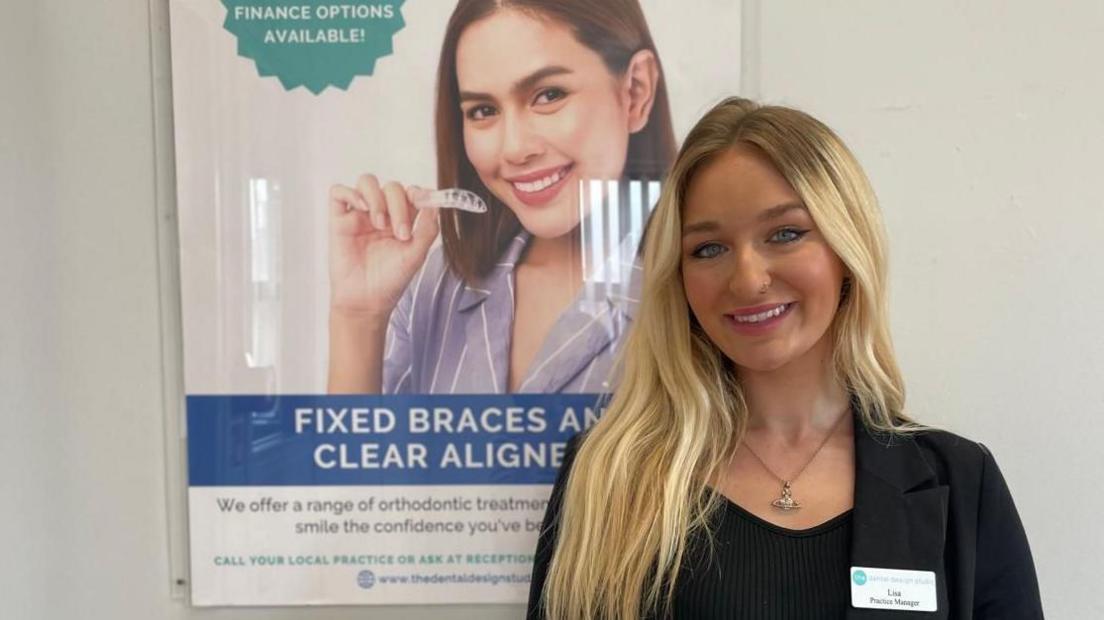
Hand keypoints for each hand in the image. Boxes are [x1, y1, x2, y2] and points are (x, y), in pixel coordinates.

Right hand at [328, 174, 439, 320]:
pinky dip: (351, 193)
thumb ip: (428, 228)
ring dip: (377, 198)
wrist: (366, 301)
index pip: (410, 192)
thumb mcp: (417, 254)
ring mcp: (360, 215)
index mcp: (402, 220)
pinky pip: (338, 192)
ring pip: (367, 182)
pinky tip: (362, 209)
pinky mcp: (339, 220)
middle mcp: (382, 214)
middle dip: (399, 205)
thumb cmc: (390, 280)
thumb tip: (434, 203)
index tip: (422, 202)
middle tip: (401, 232)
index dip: (417, 193)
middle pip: (391, 187)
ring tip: (380, 224)